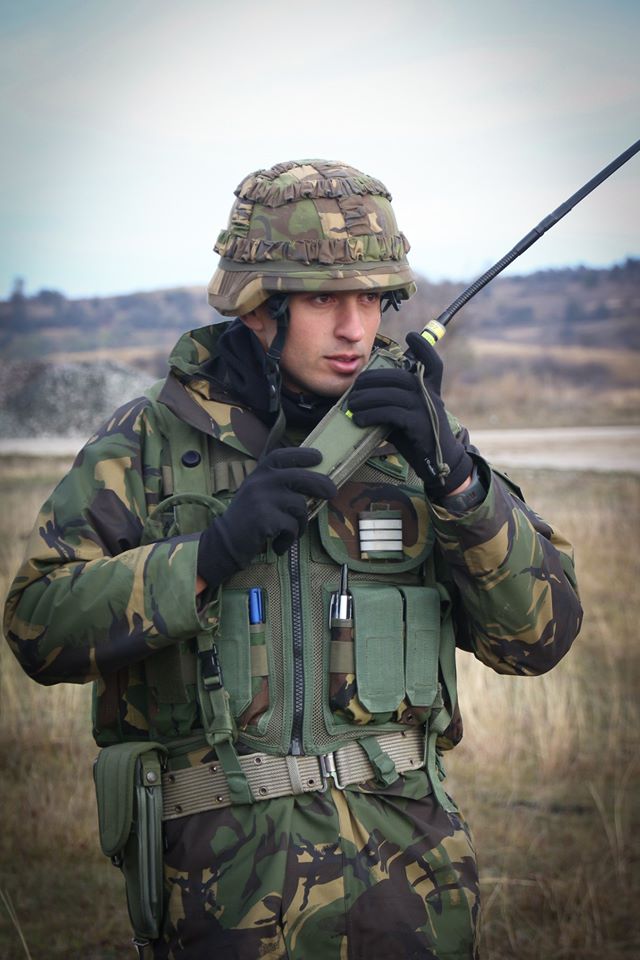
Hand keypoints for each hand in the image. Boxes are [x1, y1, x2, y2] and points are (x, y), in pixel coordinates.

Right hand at [197, 447, 336, 585]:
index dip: (302, 454)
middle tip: (332, 492)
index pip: (282, 456)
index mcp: (259, 473)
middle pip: (301, 478)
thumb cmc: (247, 518)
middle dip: (321, 484)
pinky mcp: (266, 518)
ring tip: (290, 532)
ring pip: (300, 506)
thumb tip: (312, 482)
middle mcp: (261, 481)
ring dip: (300, 523)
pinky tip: (279, 543)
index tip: (319, 457)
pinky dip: (290, 538)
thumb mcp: (257, 492)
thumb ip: (276, 483)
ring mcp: (263, 499)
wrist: (226, 541)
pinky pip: (292, 527)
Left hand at [348, 331, 472, 496]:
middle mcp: (430, 395)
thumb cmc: (416, 437)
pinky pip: (390, 413)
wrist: (436, 463)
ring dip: (366, 399)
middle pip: (399, 376)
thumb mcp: (407, 414)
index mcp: (430, 389)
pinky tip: (360, 420)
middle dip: (372, 379)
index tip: (411, 335)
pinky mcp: (418, 425)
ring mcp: (426, 409)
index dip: (424, 347)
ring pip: (391, 395)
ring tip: (351, 406)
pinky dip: (371, 415)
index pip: (433, 363)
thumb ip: (394, 400)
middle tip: (354, 388)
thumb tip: (363, 394)